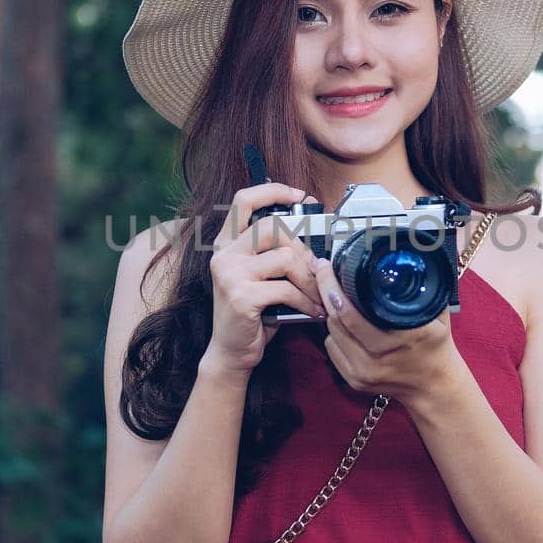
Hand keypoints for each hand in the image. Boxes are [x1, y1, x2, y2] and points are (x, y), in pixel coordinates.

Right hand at [203, 183, 324, 375]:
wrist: (232, 352)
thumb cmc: (253, 312)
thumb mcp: (263, 275)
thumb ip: (277, 251)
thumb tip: (312, 231)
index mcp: (227, 243)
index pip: (244, 200)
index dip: (273, 191)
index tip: (300, 196)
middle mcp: (224, 254)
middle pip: (274, 227)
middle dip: (303, 247)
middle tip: (316, 269)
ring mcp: (230, 274)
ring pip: (285, 257)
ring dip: (310, 279)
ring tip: (318, 295)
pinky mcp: (241, 296)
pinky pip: (286, 288)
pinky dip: (307, 301)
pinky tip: (313, 311)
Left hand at [312, 256, 466, 404]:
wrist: (434, 387)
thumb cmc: (436, 346)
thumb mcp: (436, 314)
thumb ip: (422, 288)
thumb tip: (415, 256)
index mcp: (401, 337)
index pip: (351, 312)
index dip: (333, 286)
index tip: (327, 265)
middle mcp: (379, 357)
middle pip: (336, 319)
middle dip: (326, 291)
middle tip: (323, 271)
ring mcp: (364, 371)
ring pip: (330, 332)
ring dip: (330, 312)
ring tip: (335, 295)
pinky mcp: (354, 381)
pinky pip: (331, 348)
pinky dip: (334, 333)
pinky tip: (344, 324)